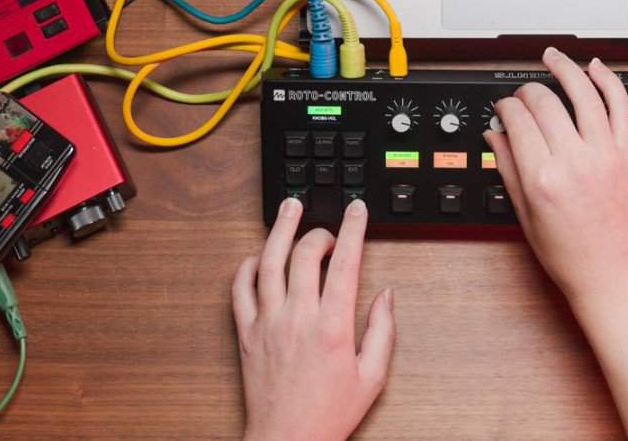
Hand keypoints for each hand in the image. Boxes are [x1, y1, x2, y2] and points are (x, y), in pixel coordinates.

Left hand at [233, 198, 395, 440]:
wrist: (286, 440)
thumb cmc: (328, 414)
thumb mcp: (373, 377)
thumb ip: (383, 331)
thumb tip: (387, 296)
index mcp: (333, 327)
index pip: (346, 263)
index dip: (354, 229)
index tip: (357, 211)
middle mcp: (298, 318)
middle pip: (305, 254)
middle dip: (318, 230)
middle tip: (328, 227)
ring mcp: (268, 323)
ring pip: (269, 262)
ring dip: (280, 230)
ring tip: (289, 209)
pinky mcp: (246, 333)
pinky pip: (240, 288)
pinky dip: (248, 265)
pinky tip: (259, 256)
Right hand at [483, 48, 627, 307]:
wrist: (612, 273)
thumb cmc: (570, 254)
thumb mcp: (526, 214)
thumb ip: (508, 168)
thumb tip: (495, 134)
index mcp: (542, 178)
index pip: (517, 120)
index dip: (506, 106)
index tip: (504, 107)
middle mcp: (574, 161)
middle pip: (545, 102)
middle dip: (527, 91)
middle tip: (523, 93)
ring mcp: (605, 155)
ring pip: (583, 93)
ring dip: (565, 68)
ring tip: (554, 57)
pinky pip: (620, 106)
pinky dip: (608, 81)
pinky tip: (595, 68)